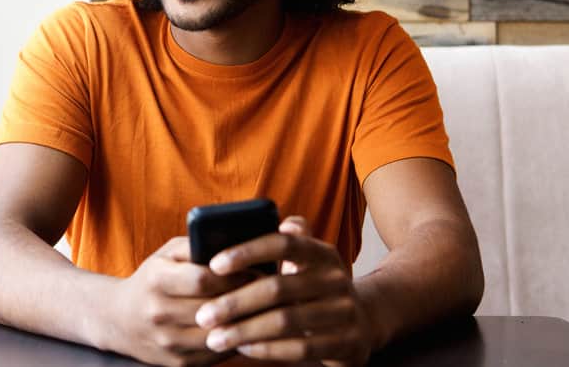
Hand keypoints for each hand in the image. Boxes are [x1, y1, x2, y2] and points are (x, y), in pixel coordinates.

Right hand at [105, 236, 252, 366]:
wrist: (120, 319)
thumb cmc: (153, 278)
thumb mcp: (167, 253)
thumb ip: (197, 245)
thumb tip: (236, 243)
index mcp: (156, 280)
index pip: (203, 280)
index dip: (233, 275)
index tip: (257, 270)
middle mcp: (159, 314)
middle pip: (214, 309)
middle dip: (246, 298)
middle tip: (270, 290)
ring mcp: (168, 342)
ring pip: (219, 335)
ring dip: (246, 322)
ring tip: (265, 309)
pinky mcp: (178, 363)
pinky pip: (216, 354)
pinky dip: (235, 341)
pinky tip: (249, 328)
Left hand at [194, 216, 376, 365]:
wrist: (364, 322)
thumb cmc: (316, 287)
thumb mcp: (307, 261)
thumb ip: (284, 240)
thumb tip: (250, 219)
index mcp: (322, 253)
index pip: (284, 243)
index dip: (248, 251)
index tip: (214, 264)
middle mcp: (336, 279)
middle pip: (278, 288)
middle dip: (235, 302)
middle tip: (203, 315)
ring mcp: (345, 312)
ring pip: (285, 321)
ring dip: (244, 331)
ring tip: (215, 336)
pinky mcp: (347, 344)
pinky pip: (300, 348)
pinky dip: (267, 349)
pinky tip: (243, 348)